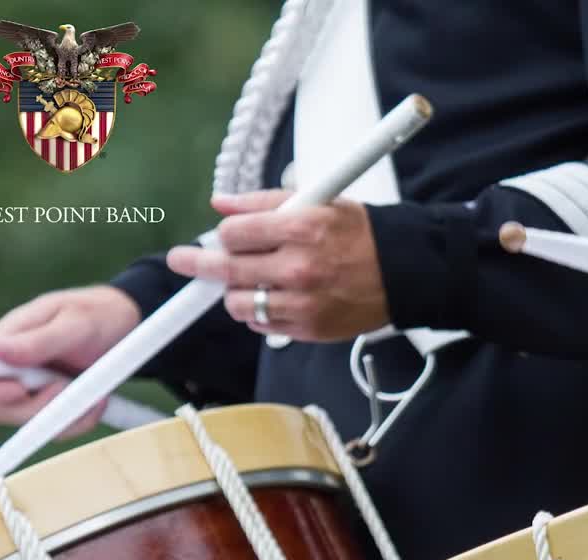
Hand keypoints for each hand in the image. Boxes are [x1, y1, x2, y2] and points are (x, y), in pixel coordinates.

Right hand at [0, 286, 140, 438]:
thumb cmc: (96, 314)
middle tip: (66, 386)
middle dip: (35, 407)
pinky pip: (57, 428)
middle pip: (0, 408)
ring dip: (63, 417)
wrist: (125, 324)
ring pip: (29, 423)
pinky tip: (100, 400)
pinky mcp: (54, 405)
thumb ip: (39, 339)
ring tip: (95, 393)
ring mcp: (33, 389)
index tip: (19, 390)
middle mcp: (13, 369)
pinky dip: (80, 421)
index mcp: (7, 341)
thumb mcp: (76, 321)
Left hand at [166, 191, 389, 341]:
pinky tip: (276, 298)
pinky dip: (261, 313)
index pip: (233, 234)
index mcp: (301, 229)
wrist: (404, 272)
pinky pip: (263, 325)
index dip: (226, 234)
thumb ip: (264, 202)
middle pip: (226, 270)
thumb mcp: (318, 202)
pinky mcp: (309, 328)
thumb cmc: (362, 235)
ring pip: (239, 303)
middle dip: (200, 263)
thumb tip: (221, 204)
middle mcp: (300, 268)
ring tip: (251, 281)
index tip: (227, 236)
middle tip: (182, 260)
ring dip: (237, 292)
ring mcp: (304, 302)